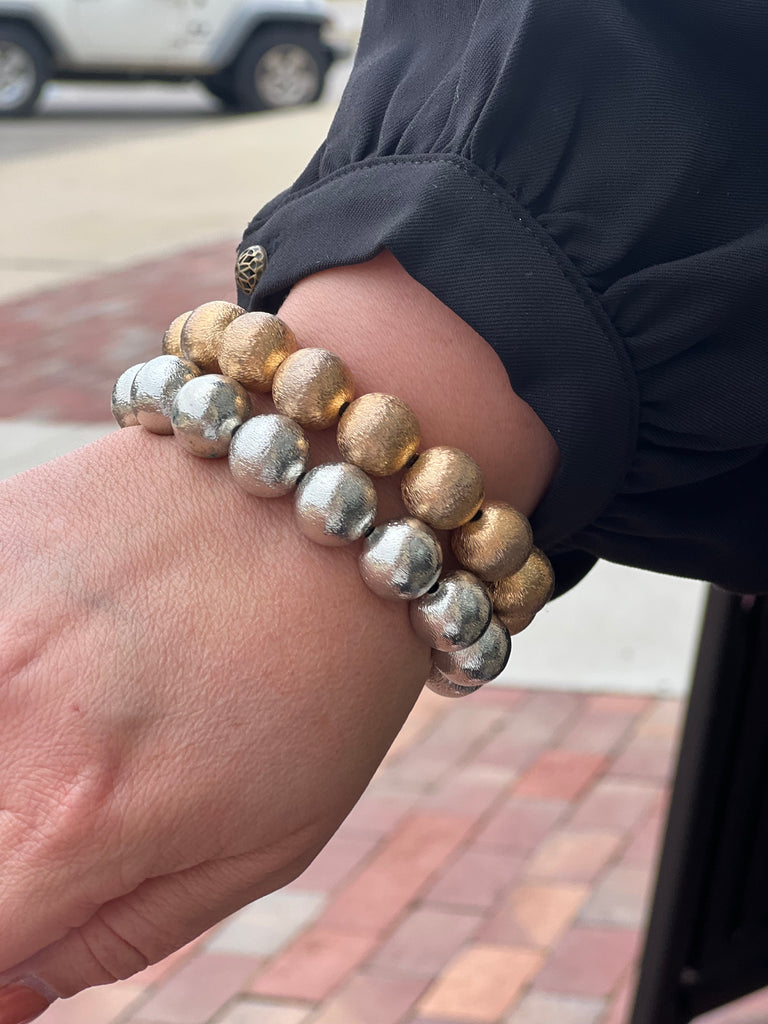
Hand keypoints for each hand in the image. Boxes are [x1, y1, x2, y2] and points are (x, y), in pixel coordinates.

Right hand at [0, 251, 557, 1018]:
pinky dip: (10, 664)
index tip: (37, 908)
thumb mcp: (267, 844)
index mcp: (81, 819)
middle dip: (17, 831)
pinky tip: (69, 651)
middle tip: (89, 789)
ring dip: (11, 751)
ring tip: (96, 716)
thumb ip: (116, 937)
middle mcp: (6, 709)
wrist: (344, 500)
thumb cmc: (326, 682)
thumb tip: (10, 993)